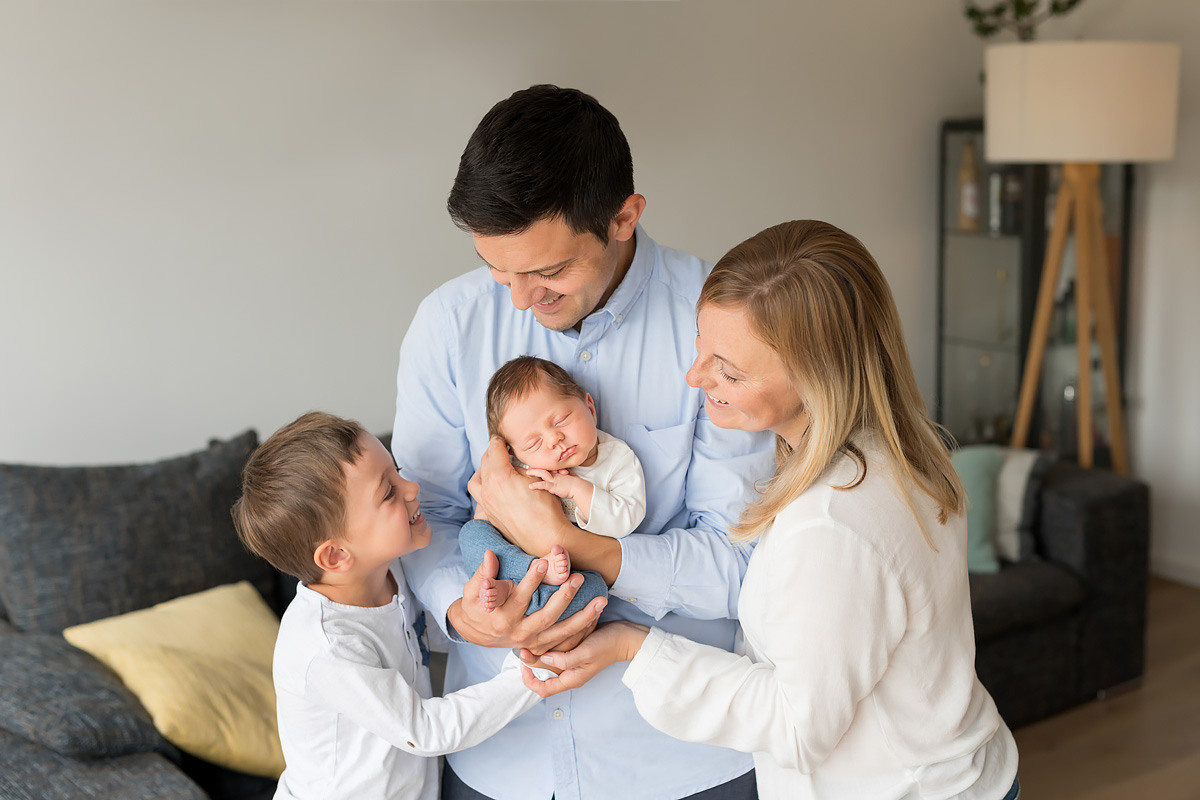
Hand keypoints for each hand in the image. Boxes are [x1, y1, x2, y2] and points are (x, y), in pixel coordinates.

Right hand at [448, 549, 606, 652]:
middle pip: (546, 616)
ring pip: (561, 631)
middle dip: (564, 596)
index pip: (520, 598)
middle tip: (578, 578)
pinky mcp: (542, 645)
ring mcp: (532, 641)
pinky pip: (566, 640)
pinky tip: (597, 615)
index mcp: (502, 617)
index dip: (532, 581)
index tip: (544, 563)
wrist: (476, 631)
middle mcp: (519, 632)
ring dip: (583, 617)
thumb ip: (483, 574)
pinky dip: (582, 629)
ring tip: (601, 601)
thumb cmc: (475, 605)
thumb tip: (489, 555)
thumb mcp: (473, 590)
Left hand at [470, 437, 569, 553]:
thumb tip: (512, 464)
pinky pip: (479, 496)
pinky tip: (496, 487)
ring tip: (494, 467)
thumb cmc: (546, 509)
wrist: (546, 537)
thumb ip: (519, 468)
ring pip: (476, 480)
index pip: (494, 449)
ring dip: (482, 470)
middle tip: (502, 449)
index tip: (503, 438)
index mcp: (499, 477)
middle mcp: (488, 490)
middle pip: (484, 462)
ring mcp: (487, 504)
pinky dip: (484, 486)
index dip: (499, 441)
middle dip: (492, 452)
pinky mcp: (490, 515)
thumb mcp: (536, 478)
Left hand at [519, 621, 650, 697]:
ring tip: (530, 638)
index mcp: (572, 679)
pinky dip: (549, 645)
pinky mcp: (576, 651)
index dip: (529, 680)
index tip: (523, 663)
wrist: (627, 636)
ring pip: (549, 662)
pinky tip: (545, 634)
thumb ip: (565, 659)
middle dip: (531, 661)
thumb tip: (543, 658)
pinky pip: (557, 652)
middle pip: (543, 673)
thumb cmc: (609, 645)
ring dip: (539, 652)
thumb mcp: (586, 653)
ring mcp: (573, 662)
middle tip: (523, 645)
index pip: (543, 690)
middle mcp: (570, 673)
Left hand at [525, 468, 574, 498]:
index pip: (549, 468)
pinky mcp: (553, 486)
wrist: (578, 487)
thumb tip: (565, 471)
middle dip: (536, 468)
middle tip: (529, 467)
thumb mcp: (570, 475)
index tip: (536, 466)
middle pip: (544, 469)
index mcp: (559, 472)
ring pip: (542, 474)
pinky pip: (543, 485)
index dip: (542, 467)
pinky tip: (530, 486)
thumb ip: (566, 473)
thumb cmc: (575, 483)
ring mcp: (553, 479)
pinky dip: (536, 485)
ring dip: (534, 472)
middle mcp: (555, 474)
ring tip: (528, 472)